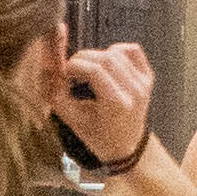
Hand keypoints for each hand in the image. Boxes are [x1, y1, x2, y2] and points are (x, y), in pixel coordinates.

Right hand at [61, 41, 159, 160]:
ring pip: (116, 52)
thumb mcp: (71, 119)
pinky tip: (106, 65)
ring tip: (87, 71)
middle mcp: (134, 91)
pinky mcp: (148, 76)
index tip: (63, 73)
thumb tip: (48, 66)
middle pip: (105, 58)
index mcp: (116, 104)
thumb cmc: (97, 135)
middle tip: (72, 70)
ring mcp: (144, 83)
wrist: (125, 146)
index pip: (94, 70)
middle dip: (82, 58)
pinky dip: (116, 50)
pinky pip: (132, 50)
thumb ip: (56, 93)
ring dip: (96, 56)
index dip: (74, 65)